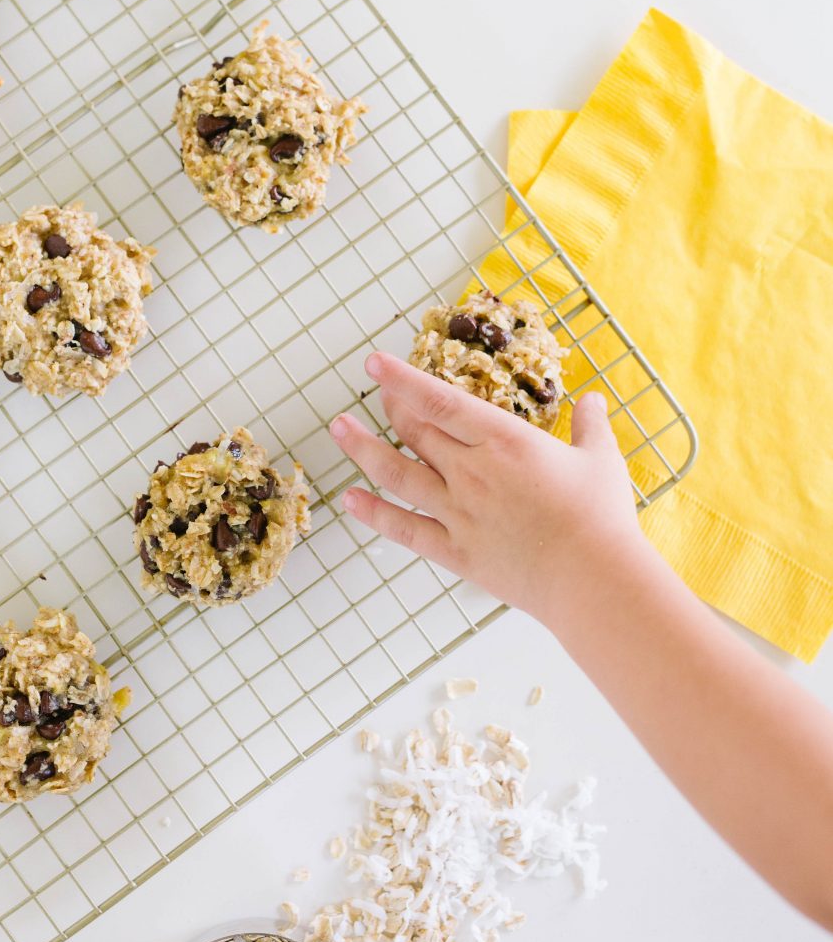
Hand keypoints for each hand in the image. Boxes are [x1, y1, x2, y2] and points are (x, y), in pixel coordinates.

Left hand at [330, 352, 640, 625]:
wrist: (591, 579)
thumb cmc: (600, 518)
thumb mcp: (601, 459)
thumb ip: (590, 426)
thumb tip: (594, 400)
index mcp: (504, 440)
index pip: (440, 401)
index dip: (402, 379)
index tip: (374, 361)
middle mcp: (471, 471)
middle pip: (416, 432)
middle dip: (392, 407)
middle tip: (377, 394)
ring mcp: (458, 512)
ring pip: (398, 474)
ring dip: (364, 449)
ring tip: (339, 429)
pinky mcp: (455, 550)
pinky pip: (404, 529)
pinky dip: (374, 513)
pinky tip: (350, 499)